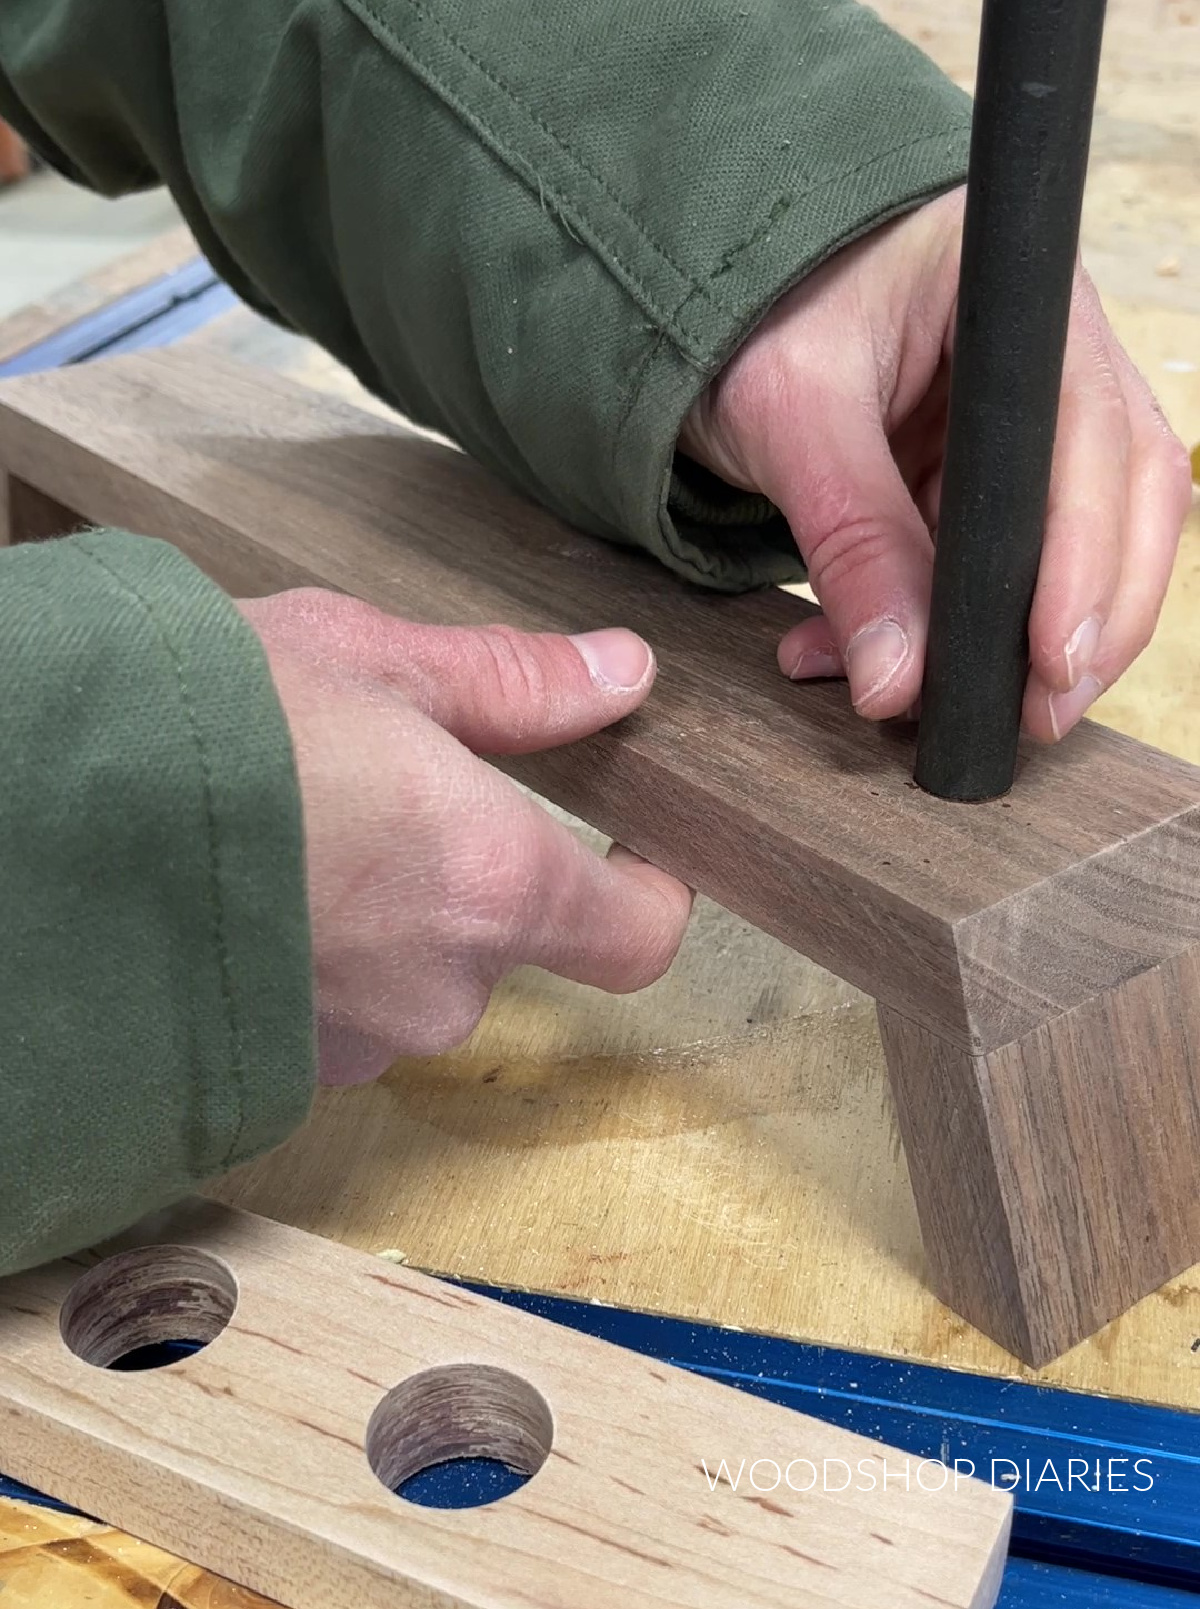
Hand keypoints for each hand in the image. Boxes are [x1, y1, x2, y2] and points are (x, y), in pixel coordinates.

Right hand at [239, 590, 692, 1084]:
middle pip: (508, 948)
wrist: (35, 814)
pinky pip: (333, 1018)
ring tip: (301, 834)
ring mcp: (354, 1044)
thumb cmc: (203, 721)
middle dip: (470, 879)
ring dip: (383, 922)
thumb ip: (513, 684)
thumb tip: (622, 673)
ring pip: (412, 984)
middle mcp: (441, 987)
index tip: (634, 855)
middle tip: (392, 794)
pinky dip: (314, 964)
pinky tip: (255, 893)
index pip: (638, 937)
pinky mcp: (276, 1071)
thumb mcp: (367, 660)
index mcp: (493, 882)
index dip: (649, 896)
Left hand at [681, 187, 1193, 741]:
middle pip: (1125, 500)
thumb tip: (898, 681)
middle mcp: (1050, 355)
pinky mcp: (989, 476)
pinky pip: (998, 566)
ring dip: (1012, 641)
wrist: (708, 293)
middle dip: (1084, 624)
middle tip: (1031, 720)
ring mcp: (1026, 421)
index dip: (1087, 560)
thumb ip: (850, 543)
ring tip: (940, 711)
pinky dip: (950, 629)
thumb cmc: (752, 308)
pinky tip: (879, 666)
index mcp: (1019, 301)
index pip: (1094, 439)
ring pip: (1077, 546)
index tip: (1050, 662)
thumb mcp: (790, 416)